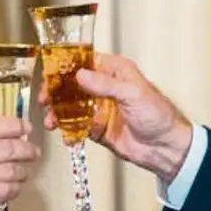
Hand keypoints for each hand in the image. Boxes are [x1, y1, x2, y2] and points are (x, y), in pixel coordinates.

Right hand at [0, 117, 39, 210]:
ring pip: (12, 170)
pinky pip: (7, 191)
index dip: (16, 125)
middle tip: (33, 151)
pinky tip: (15, 186)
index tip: (26, 127)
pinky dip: (15, 188)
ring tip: (25, 170)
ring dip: (23, 170)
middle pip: (9, 148)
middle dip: (26, 149)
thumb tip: (1, 133)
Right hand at [39, 52, 192, 181]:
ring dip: (58, 112)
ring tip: (51, 121)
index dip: (65, 66)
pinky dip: (67, 130)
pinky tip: (64, 134)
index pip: (85, 62)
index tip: (50, 74)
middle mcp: (104, 87)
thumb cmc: (158, 115)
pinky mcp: (96, 128)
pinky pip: (76, 126)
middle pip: (72, 84)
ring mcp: (99, 108)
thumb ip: (105, 85)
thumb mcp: (133, 94)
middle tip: (45, 100)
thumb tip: (80, 75)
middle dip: (56, 91)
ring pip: (71, 106)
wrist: (165, 148)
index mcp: (115, 71)